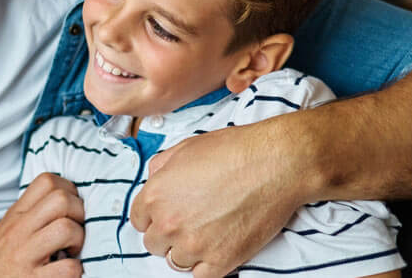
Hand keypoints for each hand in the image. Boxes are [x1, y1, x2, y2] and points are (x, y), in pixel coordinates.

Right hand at [0, 172, 84, 277]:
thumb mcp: (10, 226)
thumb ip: (33, 210)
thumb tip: (67, 198)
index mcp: (17, 214)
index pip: (47, 181)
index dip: (69, 190)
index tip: (71, 207)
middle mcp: (20, 230)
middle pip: (61, 200)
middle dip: (79, 213)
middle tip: (76, 229)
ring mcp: (25, 255)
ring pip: (66, 229)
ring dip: (79, 239)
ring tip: (72, 250)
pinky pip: (68, 268)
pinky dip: (76, 269)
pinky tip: (66, 271)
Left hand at [130, 122, 310, 277]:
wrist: (273, 164)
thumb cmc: (234, 151)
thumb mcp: (186, 148)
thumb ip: (161, 167)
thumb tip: (155, 180)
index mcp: (155, 195)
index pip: (138, 220)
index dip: (153, 215)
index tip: (166, 213)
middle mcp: (169, 223)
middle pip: (154, 243)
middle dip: (168, 233)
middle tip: (189, 221)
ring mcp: (193, 245)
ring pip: (176, 262)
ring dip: (187, 250)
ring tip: (205, 232)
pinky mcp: (220, 261)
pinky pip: (201, 276)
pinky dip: (206, 265)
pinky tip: (216, 248)